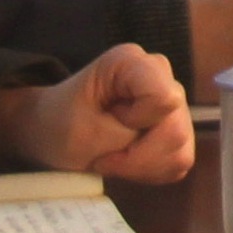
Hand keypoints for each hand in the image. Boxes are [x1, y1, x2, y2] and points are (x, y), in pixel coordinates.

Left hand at [0, 45, 192, 184]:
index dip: (139, 123)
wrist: (51, 131)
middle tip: (104, 156)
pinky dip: (152, 169)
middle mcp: (161, 74)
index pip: (164, 99)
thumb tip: (175, 144)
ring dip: (144, 166)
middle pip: (175, 128)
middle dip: (138, 156)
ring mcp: (172, 100)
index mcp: (132, 63)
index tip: (108, 123)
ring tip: (115, 158)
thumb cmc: (59, 125)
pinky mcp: (177, 124)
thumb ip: (128, 136)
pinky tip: (129, 162)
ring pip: (181, 148)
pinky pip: (180, 158)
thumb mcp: (82, 133)